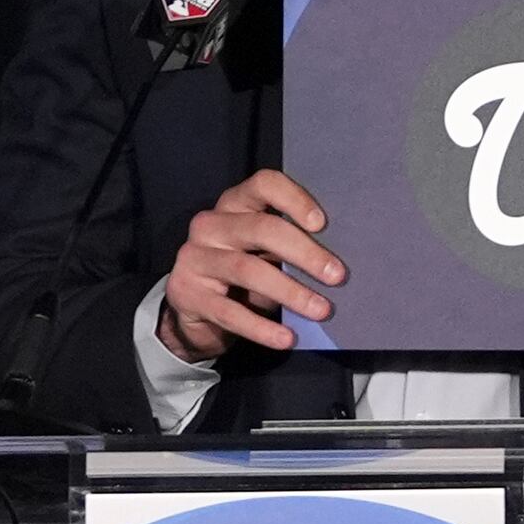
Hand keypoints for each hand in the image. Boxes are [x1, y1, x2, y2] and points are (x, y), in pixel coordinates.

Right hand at [157, 169, 345, 362]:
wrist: (195, 312)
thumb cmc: (241, 275)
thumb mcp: (263, 253)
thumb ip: (288, 248)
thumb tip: (336, 263)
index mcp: (234, 204)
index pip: (263, 184)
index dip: (293, 199)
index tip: (322, 224)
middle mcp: (210, 224)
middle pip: (262, 229)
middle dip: (305, 253)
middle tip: (337, 276)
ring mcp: (195, 257)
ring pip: (248, 270)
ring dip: (291, 292)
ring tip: (321, 310)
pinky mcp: (186, 293)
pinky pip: (230, 312)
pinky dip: (262, 328)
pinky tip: (286, 338)